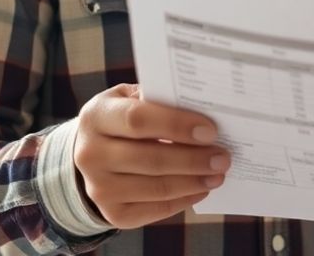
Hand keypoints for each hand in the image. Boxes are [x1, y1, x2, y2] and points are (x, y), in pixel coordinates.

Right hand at [73, 83, 230, 228]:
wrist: (92, 155)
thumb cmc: (122, 119)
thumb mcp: (130, 99)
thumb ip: (159, 100)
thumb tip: (204, 110)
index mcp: (96, 117)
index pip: (137, 120)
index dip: (176, 125)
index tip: (210, 130)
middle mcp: (90, 155)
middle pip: (151, 159)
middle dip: (193, 159)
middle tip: (223, 157)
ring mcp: (99, 188)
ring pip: (157, 188)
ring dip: (194, 181)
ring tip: (218, 173)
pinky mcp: (113, 214)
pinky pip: (157, 210)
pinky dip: (184, 199)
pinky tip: (201, 188)